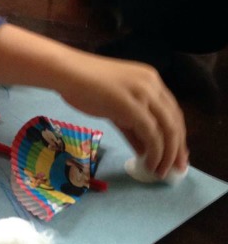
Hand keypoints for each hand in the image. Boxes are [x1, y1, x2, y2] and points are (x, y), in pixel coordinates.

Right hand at [59, 54, 187, 177]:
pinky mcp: (132, 107)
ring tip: (161, 171)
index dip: (177, 135)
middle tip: (177, 168)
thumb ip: (131, 124)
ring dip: (167, 154)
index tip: (176, 155)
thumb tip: (144, 149)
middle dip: (178, 148)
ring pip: (168, 129)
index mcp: (150, 79)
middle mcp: (153, 84)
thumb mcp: (114, 104)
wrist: (66, 72)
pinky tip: (149, 164)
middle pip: (175, 121)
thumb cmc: (83, 85)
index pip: (173, 111)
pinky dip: (155, 153)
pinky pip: (152, 134)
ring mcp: (143, 94)